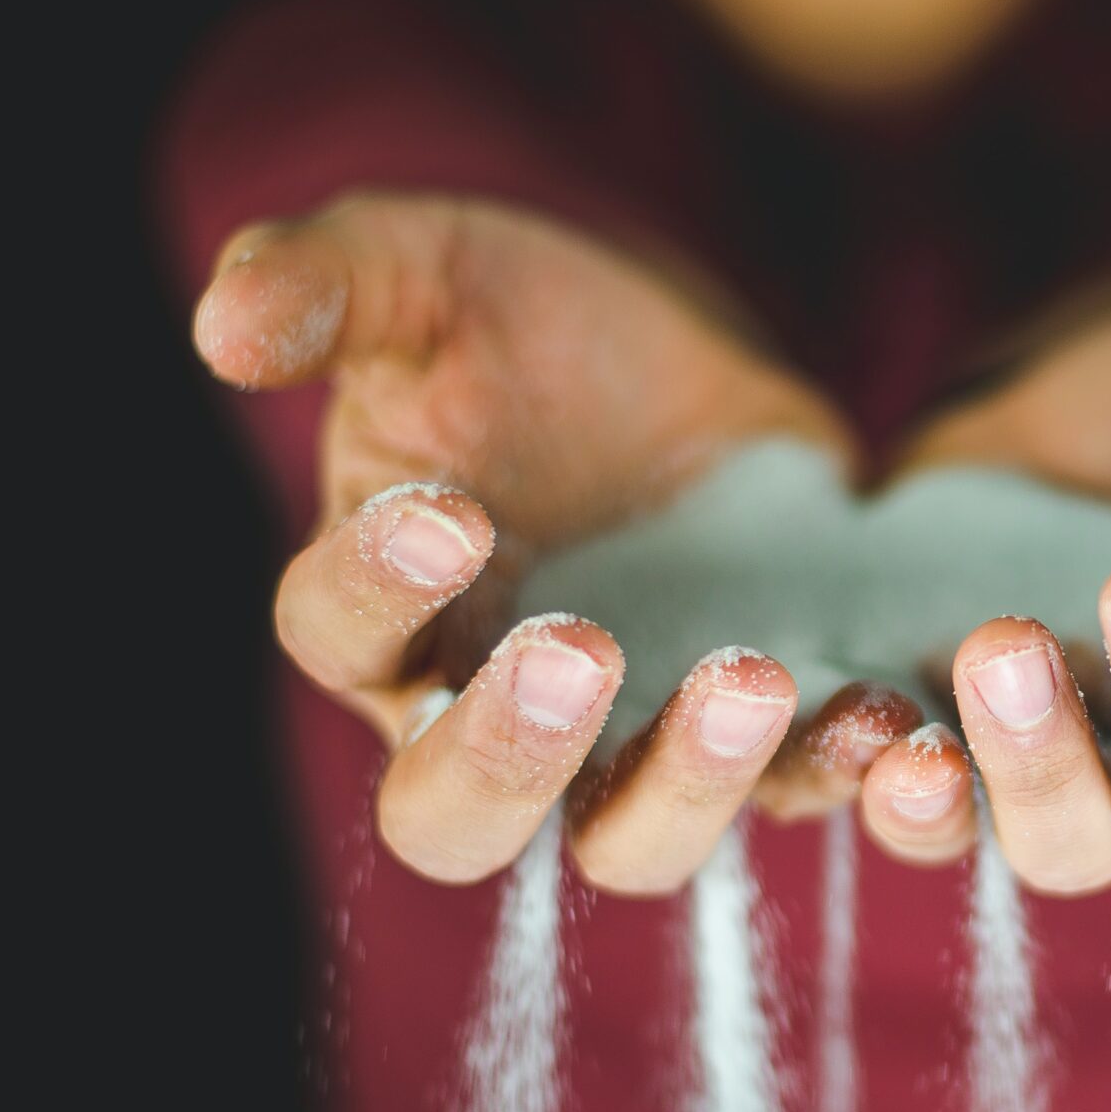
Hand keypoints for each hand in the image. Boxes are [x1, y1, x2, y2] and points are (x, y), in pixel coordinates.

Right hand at [196, 190, 910, 889]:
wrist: (688, 366)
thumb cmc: (518, 326)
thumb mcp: (426, 270)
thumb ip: (329, 283)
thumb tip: (223, 327)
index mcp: (381, 611)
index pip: (339, 636)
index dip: (377, 588)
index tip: (447, 505)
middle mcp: (484, 715)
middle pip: (452, 819)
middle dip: (505, 757)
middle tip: (575, 651)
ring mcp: (628, 745)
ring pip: (628, 841)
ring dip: (687, 784)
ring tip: (753, 679)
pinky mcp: (763, 743)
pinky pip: (794, 794)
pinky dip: (839, 768)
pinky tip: (887, 718)